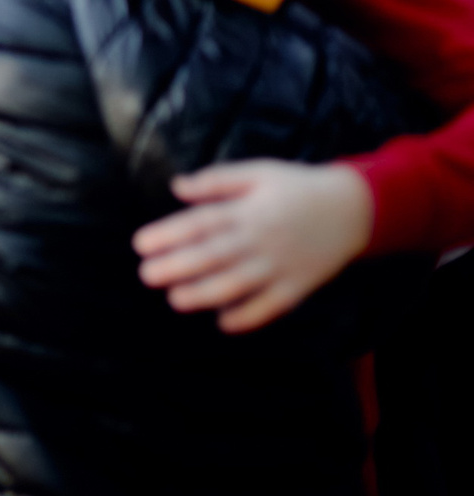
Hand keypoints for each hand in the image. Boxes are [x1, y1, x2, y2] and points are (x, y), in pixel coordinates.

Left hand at [133, 160, 373, 333]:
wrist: (355, 208)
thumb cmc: (297, 186)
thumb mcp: (258, 172)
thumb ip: (216, 181)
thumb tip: (176, 186)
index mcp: (248, 210)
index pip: (202, 223)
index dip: (170, 233)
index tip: (141, 243)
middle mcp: (262, 239)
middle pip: (215, 255)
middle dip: (179, 266)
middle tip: (147, 275)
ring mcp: (282, 264)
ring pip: (240, 283)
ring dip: (206, 293)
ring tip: (176, 300)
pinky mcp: (300, 284)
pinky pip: (273, 304)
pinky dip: (250, 315)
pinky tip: (224, 323)